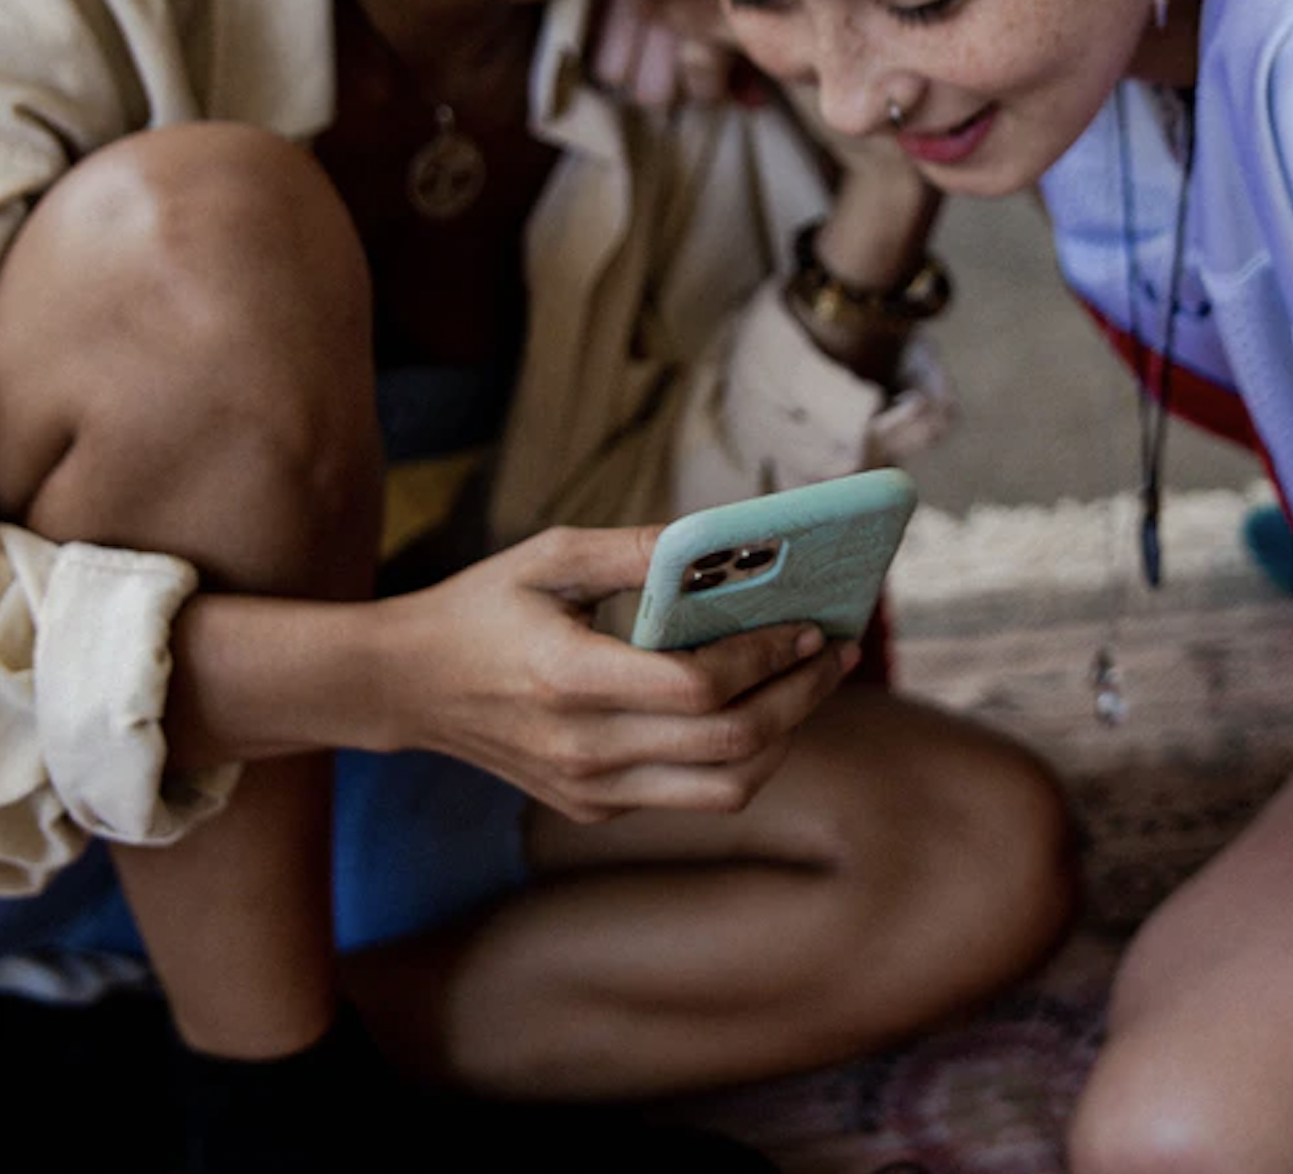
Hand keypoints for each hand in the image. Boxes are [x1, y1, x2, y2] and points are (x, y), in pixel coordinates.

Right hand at [370, 526, 857, 821]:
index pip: (700, 687)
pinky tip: (757, 704)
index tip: (809, 624)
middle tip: (836, 652)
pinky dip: (740, 754)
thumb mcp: (548, 556)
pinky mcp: (592, 807)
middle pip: (731, 742)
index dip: (768, 656)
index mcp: (568, 679)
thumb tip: (725, 539)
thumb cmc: (479, 608)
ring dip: (785, 735)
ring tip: (811, 683)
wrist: (403, 687)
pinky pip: (693, 794)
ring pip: (726, 786)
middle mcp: (583, 749)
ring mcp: (589, 789)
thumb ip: (638, 550)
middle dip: (801, 695)